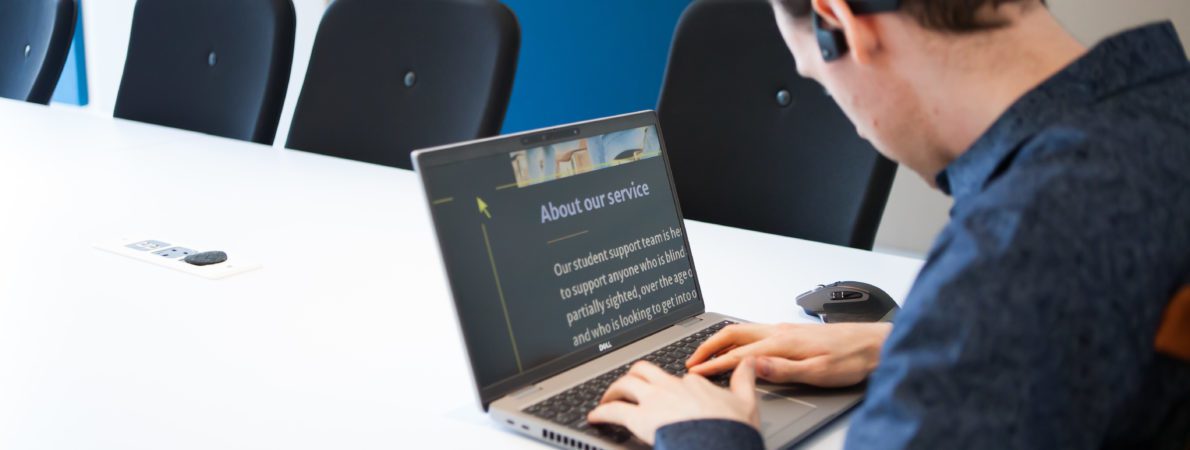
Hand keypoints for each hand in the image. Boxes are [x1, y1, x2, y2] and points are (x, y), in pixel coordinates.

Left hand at [587, 359, 759, 444]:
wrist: (720, 445)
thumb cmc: (732, 430)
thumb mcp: (746, 401)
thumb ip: (744, 380)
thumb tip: (749, 362)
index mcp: (694, 383)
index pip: (676, 377)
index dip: (667, 386)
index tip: (664, 394)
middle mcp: (671, 386)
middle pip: (644, 371)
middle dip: (632, 378)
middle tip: (626, 388)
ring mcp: (655, 401)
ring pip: (626, 384)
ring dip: (612, 391)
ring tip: (606, 400)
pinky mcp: (640, 418)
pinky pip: (614, 410)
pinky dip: (601, 412)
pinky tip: (594, 417)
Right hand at [686, 322, 890, 386]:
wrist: (875, 344)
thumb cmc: (851, 359)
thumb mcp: (818, 371)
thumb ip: (783, 369)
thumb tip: (752, 366)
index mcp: (782, 343)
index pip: (738, 355)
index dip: (714, 365)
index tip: (696, 373)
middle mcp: (779, 331)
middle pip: (733, 333)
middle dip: (708, 346)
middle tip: (691, 360)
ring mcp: (784, 329)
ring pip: (742, 329)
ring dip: (720, 340)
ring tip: (707, 353)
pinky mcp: (791, 331)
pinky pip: (754, 330)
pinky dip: (736, 338)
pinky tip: (737, 347)